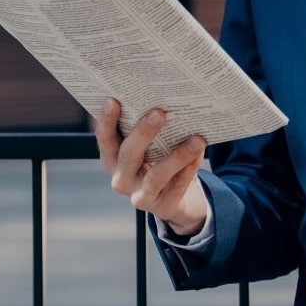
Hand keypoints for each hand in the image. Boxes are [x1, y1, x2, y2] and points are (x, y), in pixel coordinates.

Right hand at [95, 98, 208, 236]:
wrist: (171, 198)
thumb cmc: (154, 160)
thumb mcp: (144, 147)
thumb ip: (145, 129)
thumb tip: (163, 99)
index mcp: (112, 159)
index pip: (105, 139)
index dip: (106, 121)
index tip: (113, 100)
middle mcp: (121, 179)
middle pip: (129, 155)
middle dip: (143, 133)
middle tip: (159, 113)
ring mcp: (140, 195)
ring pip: (157, 176)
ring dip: (177, 156)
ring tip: (196, 139)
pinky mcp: (162, 206)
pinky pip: (178, 185)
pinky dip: (190, 167)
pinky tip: (200, 152)